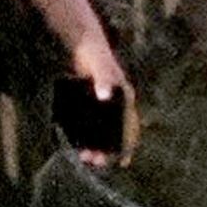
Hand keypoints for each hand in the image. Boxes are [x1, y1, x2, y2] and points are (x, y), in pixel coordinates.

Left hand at [70, 30, 138, 166]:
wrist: (84, 44)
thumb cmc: (95, 54)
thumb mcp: (99, 66)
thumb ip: (102, 79)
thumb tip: (104, 96)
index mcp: (126, 98)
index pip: (131, 127)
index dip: (128, 145)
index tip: (123, 162)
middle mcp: (118, 104)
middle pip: (115, 133)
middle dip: (106, 150)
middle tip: (94, 161)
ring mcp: (105, 105)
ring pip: (102, 131)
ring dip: (95, 145)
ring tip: (84, 157)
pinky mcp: (92, 103)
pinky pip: (92, 124)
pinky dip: (86, 134)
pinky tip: (76, 143)